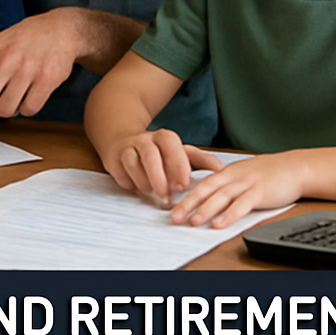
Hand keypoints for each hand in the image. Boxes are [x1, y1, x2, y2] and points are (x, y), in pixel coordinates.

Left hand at [0, 10, 82, 122]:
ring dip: (10, 106)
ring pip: (6, 110)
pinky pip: (29, 110)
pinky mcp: (47, 80)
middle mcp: (4, 59)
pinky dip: (29, 106)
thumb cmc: (22, 41)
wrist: (61, 29)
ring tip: (18, 87)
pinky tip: (33, 89)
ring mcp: (26, 69)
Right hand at [105, 129, 223, 201]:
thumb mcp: (181, 153)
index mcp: (164, 137)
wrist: (124, 140)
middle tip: (167, 197)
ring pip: (133, 164)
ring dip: (144, 182)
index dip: (178, 165)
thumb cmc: (158, 152)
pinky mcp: (113, 159)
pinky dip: (130, 184)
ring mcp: (127, 148)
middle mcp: (144, 140)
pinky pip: (121, 173)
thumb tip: (222, 170)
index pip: (172, 147)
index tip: (184, 184)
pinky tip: (138, 190)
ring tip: (152, 193)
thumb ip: (201, 160)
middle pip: (150, 155)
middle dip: (159, 178)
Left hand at [170, 151, 306, 227]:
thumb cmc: (267, 172)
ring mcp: (246, 184)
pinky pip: (242, 204)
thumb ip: (223, 184)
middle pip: (205, 189)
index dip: (183, 194)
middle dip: (187, 203)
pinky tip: (220, 224)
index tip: (169, 205)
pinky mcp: (260, 192)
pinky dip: (229, 215)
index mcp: (225, 172)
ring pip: (221, 197)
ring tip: (193, 221)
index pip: (200, 183)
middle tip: (173, 216)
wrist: (295, 167)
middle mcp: (232, 176)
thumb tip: (204, 197)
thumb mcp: (240, 174)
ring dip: (205, 209)